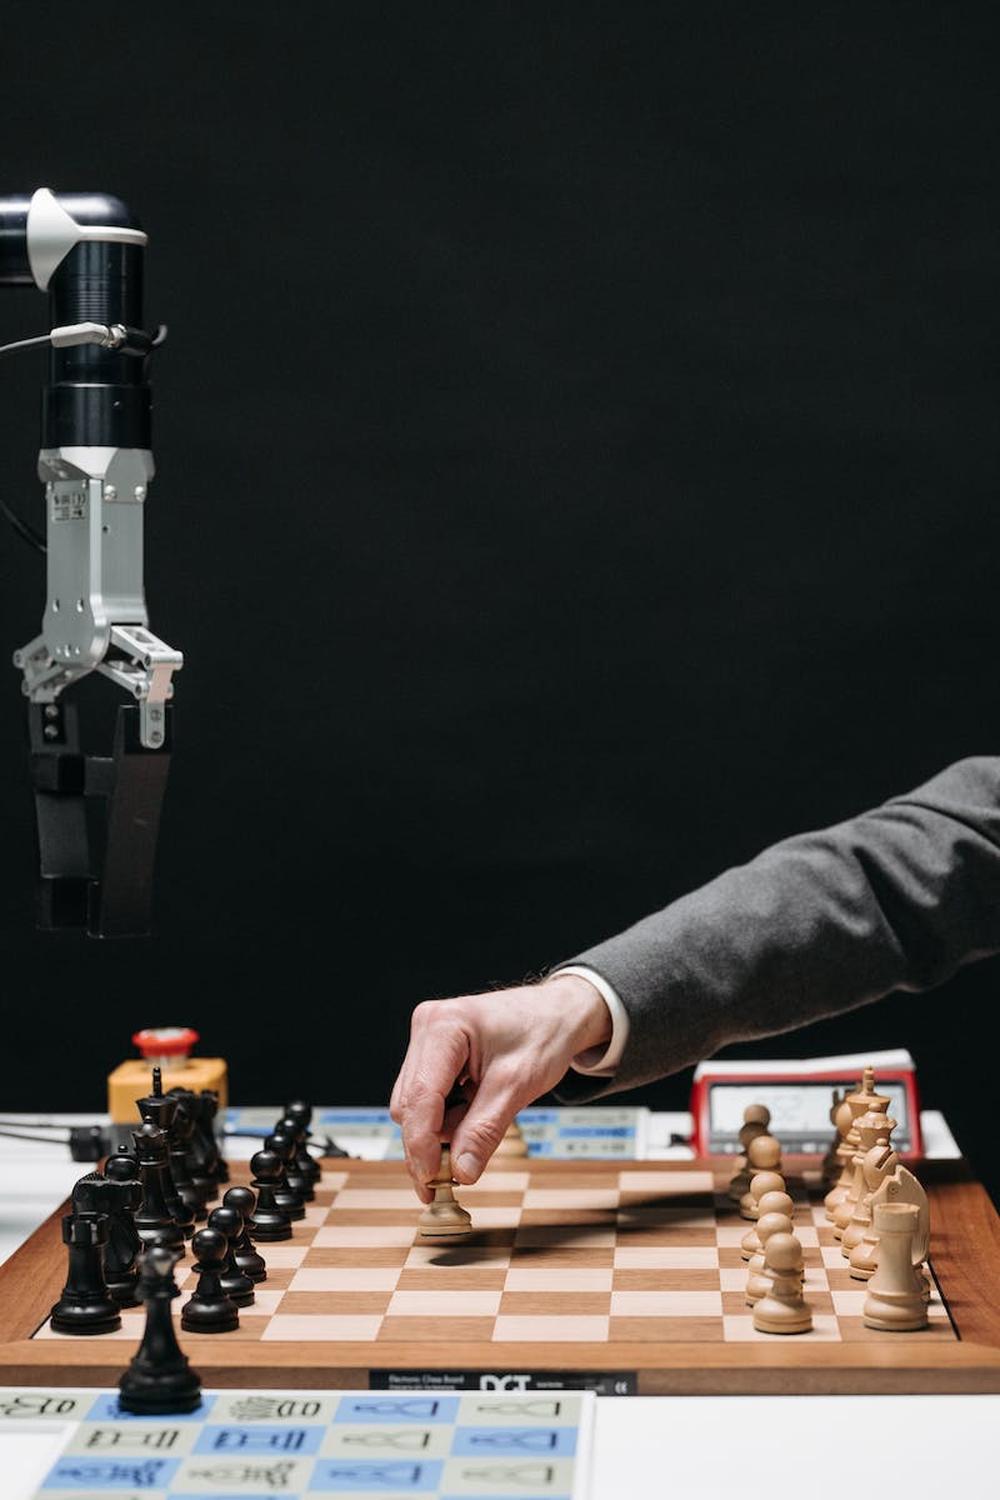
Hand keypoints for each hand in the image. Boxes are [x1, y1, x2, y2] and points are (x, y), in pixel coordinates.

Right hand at [390, 974, 611, 1200]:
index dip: (422, 1143)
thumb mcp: (518, 1086)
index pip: (421, 1095)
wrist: (557, 1013)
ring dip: (441, 1131)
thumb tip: (461, 1172)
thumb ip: (485, 1130)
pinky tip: (472, 1116)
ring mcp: (427, 1040)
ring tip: (478, 1131)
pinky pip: (428, 1098)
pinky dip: (447, 1118)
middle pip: (410, 1104)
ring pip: (415, 1105)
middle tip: (455, 1178)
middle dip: (430, 1143)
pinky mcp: (433, 1053)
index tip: (432, 1180)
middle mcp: (427, 1028)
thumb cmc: (543, 1034)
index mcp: (445, 1026)